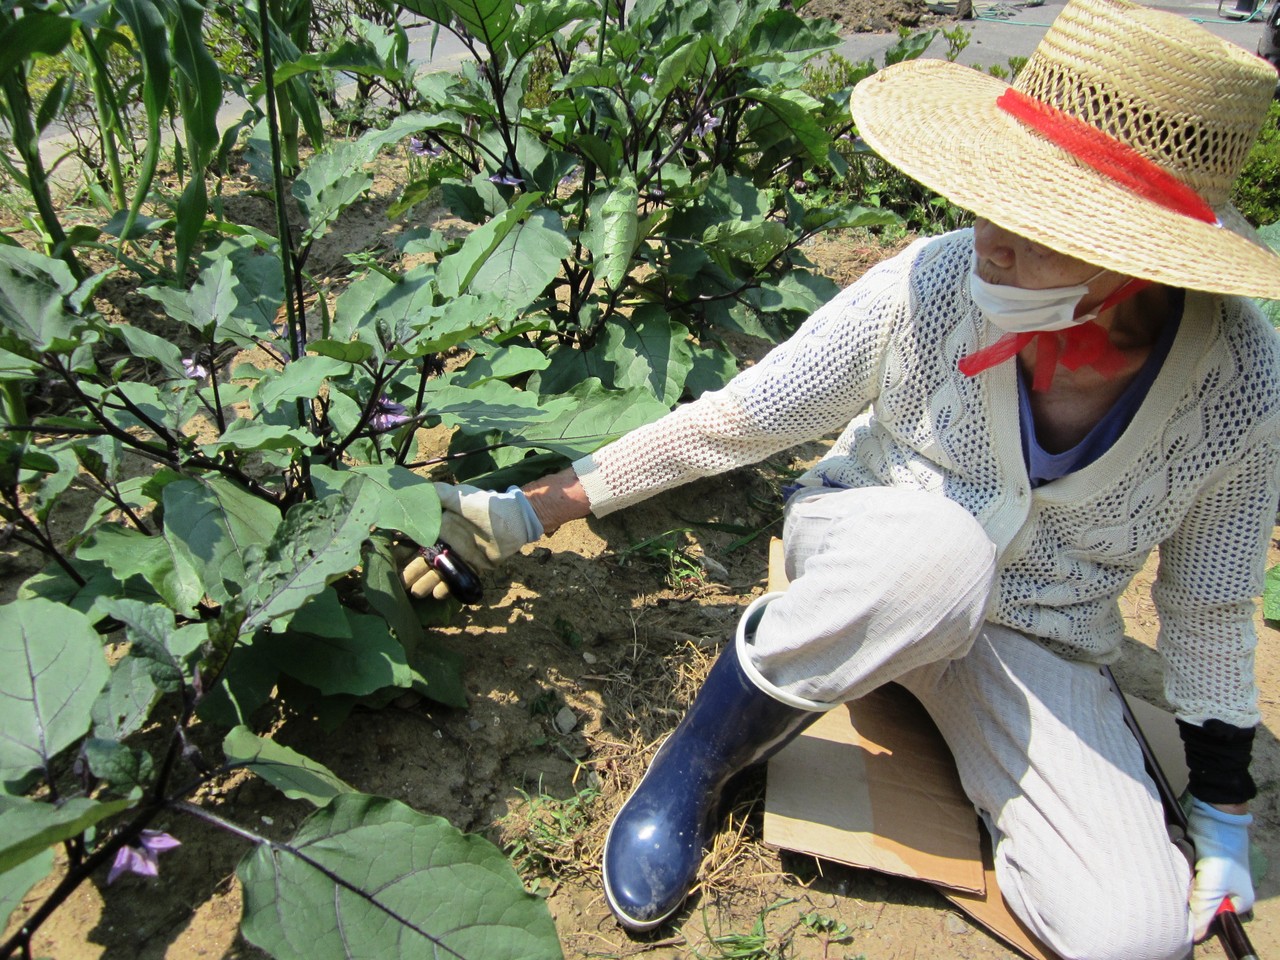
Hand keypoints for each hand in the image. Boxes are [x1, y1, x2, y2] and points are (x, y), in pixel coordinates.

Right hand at [401, 483, 542, 599]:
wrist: (515, 521)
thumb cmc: (487, 506)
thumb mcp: (460, 497)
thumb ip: (439, 494)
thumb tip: (412, 487)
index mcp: (439, 525)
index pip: (416, 539)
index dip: (403, 548)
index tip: (391, 557)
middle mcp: (445, 541)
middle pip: (423, 559)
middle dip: (411, 571)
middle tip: (400, 583)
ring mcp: (458, 555)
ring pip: (437, 571)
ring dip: (425, 582)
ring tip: (416, 592)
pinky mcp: (472, 566)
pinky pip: (456, 579)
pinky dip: (446, 587)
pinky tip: (437, 594)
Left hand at [1186, 795, 1253, 940]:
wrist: (1216, 817)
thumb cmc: (1222, 854)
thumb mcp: (1213, 886)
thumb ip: (1204, 910)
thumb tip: (1195, 936)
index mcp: (1237, 901)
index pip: (1211, 917)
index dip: (1197, 912)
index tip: (1188, 898)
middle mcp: (1225, 891)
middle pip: (1197, 901)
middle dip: (1189, 888)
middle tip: (1190, 875)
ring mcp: (1210, 875)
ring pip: (1188, 885)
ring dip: (1183, 874)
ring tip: (1189, 859)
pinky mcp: (1198, 861)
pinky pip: (1184, 869)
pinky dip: (1182, 860)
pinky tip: (1184, 849)